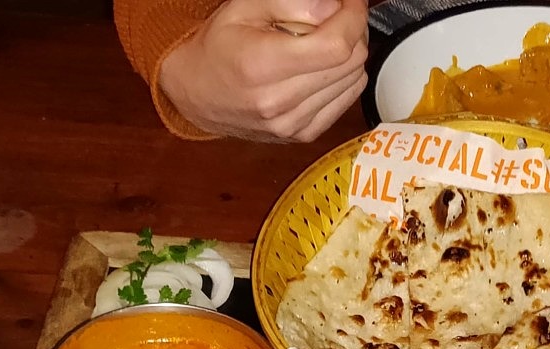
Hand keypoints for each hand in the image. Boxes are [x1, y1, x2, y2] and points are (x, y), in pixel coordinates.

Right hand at [159, 0, 368, 141]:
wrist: (196, 93)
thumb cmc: (218, 46)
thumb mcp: (243, 8)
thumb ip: (289, 2)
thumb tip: (333, 7)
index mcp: (262, 66)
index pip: (335, 45)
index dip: (353, 17)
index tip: (350, 1)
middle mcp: (278, 102)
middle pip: (350, 62)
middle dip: (354, 30)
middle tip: (339, 14)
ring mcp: (292, 124)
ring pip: (353, 80)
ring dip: (350, 54)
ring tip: (327, 39)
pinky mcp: (302, 135)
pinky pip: (346, 100)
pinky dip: (344, 77)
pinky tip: (323, 65)